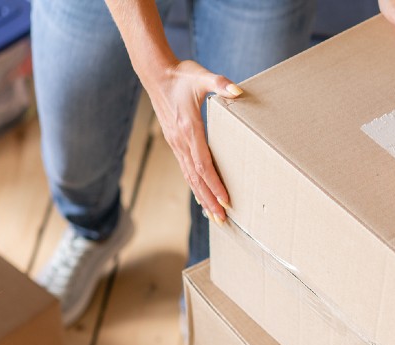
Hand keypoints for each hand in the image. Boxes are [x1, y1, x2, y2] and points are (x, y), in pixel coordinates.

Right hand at [145, 59, 241, 223]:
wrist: (156, 73)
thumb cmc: (181, 75)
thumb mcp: (202, 76)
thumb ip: (220, 84)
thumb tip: (238, 91)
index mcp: (189, 129)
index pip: (203, 164)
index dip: (215, 184)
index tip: (225, 200)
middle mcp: (181, 141)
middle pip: (196, 178)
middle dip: (209, 200)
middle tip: (223, 219)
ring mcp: (176, 143)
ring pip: (190, 177)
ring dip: (202, 198)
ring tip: (214, 216)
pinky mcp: (175, 143)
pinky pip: (185, 169)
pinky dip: (195, 186)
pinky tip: (201, 197)